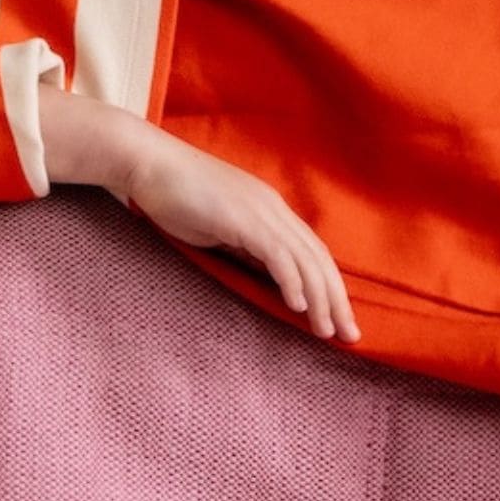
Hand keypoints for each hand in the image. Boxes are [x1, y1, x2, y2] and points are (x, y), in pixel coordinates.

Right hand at [115, 133, 359, 344]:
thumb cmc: (176, 196)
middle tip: (351, 336)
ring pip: (304, 259)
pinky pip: (276, 254)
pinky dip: (291, 281)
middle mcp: (274, 209)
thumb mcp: (219, 230)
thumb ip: (244, 249)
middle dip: (337, 299)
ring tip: (328, 331)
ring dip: (320, 298)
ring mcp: (260, 211)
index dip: (330, 286)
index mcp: (271, 211)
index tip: (339, 318)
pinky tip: (298, 306)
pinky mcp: (242, 218)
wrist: (148, 164)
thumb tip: (266, 278)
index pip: (312, 252)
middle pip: (318, 258)